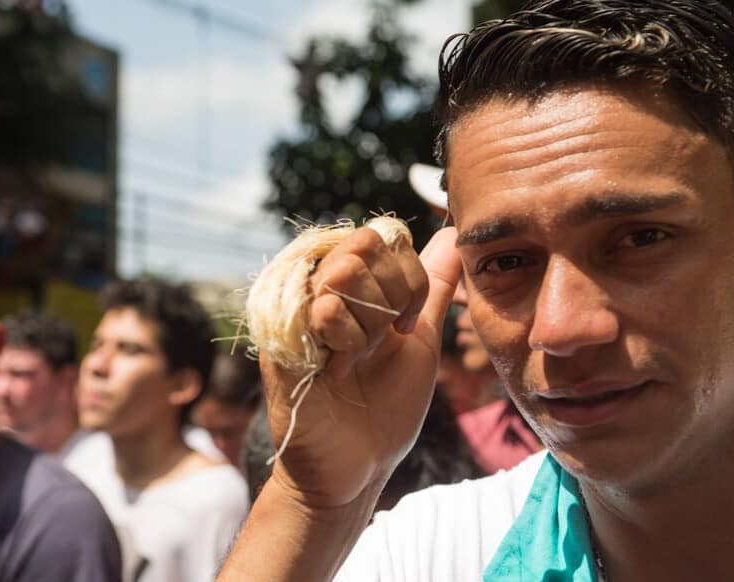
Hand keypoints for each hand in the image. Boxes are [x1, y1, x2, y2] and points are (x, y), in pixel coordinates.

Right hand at [261, 226, 460, 508]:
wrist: (359, 465)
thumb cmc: (386, 406)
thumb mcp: (419, 339)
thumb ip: (432, 286)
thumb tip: (451, 232)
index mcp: (350, 286)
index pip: (384, 237)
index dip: (407, 277)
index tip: (405, 323)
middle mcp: (319, 291)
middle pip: (362, 245)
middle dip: (390, 295)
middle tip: (383, 338)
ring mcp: (296, 314)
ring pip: (342, 273)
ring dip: (368, 323)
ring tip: (358, 357)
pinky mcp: (282, 342)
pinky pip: (320, 310)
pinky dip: (346, 339)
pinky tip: (340, 369)